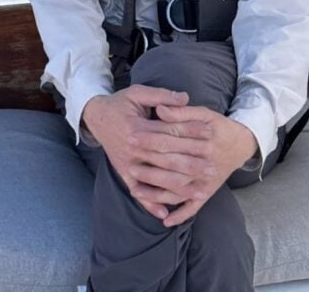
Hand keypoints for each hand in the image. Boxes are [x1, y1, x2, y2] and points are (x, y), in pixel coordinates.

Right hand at [82, 86, 206, 219]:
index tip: (209, 133)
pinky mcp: (123, 172)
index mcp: (137, 127)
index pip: (168, 131)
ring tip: (201, 191)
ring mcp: (127, 163)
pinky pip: (138, 192)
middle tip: (212, 168)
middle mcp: (132, 147)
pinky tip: (165, 214)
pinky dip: (150, 204)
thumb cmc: (120, 104)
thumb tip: (185, 97)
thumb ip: (160, 95)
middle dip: (191, 164)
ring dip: (179, 187)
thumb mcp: (136, 93)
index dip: (190, 131)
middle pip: (166, 158)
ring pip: (157, 178)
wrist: (96, 117)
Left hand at [128, 104, 257, 226]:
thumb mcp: (203, 112)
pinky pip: (193, 207)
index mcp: (203, 140)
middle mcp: (205, 163)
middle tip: (128, 166)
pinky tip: (164, 220)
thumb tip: (159, 110)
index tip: (130, 137)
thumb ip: (180, 111)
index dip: (150, 138)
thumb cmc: (218, 125)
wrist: (242, 144)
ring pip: (179, 189)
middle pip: (173, 166)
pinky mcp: (208, 191)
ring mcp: (206, 180)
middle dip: (149, 167)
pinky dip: (180, 215)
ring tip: (134, 190)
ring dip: (157, 193)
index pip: (171, 139)